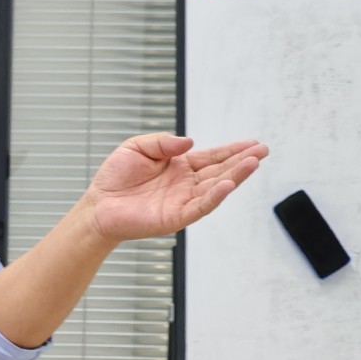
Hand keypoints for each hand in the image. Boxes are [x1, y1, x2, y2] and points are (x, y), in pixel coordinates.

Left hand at [80, 133, 267, 241]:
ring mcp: (183, 201)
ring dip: (235, 176)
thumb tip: (189, 142)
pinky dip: (214, 196)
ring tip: (253, 163)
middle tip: (262, 150)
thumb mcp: (136, 147)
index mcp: (179, 166)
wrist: (98, 205)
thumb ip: (162, 142)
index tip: (253, 143)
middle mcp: (186, 184)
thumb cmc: (115, 177)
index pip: (212, 157)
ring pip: (215, 188)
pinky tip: (227, 185)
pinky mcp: (175, 217)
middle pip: (219, 171)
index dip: (232, 150)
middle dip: (241, 161)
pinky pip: (200, 206)